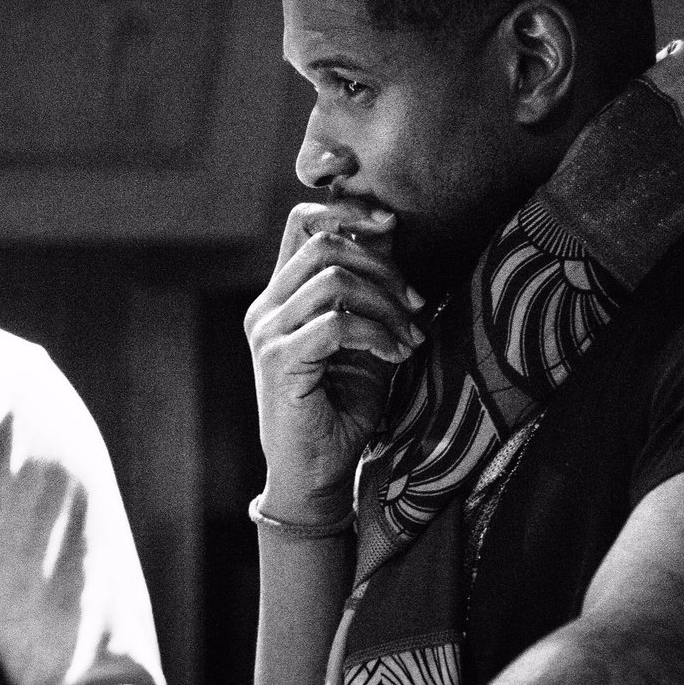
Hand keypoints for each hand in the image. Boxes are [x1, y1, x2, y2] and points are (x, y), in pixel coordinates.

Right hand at [244, 200, 425, 524]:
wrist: (319, 474)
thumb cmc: (343, 409)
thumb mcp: (365, 338)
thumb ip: (370, 289)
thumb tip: (390, 229)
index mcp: (282, 295)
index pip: (301, 222)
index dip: (347, 210)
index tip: (390, 223)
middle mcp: (267, 307)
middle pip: (324, 243)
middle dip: (382, 265)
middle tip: (416, 304)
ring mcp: (268, 333)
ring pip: (332, 280)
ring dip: (386, 304)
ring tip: (410, 337)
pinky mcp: (279, 361)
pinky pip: (337, 324)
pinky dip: (378, 334)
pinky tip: (396, 356)